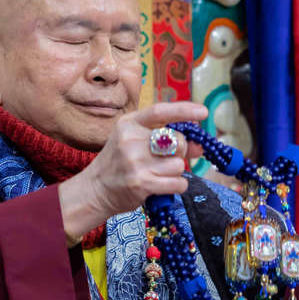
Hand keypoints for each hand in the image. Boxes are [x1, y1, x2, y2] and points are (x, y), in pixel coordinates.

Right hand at [59, 101, 206, 244]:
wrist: (95, 189)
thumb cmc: (119, 163)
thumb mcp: (134, 141)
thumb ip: (165, 139)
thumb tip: (199, 145)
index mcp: (129, 124)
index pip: (160, 111)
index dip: (185, 110)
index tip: (203, 113)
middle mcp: (131, 140)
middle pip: (178, 141)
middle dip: (181, 152)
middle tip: (167, 159)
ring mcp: (135, 162)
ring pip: (179, 164)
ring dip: (175, 172)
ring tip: (159, 174)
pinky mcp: (141, 183)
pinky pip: (178, 183)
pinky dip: (176, 186)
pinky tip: (162, 185)